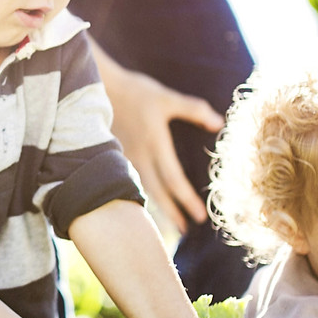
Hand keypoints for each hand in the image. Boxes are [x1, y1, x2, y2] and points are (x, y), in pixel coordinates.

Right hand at [90, 38, 224, 232]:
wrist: (98, 87)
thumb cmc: (136, 92)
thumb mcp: (167, 98)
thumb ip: (194, 110)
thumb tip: (219, 123)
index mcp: (154, 144)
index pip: (174, 180)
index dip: (187, 200)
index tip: (199, 217)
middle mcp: (139, 156)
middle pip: (157, 193)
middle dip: (171, 213)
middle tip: (185, 230)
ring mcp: (123, 159)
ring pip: (141, 191)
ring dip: (156, 208)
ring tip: (170, 223)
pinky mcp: (113, 158)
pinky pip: (128, 183)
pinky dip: (139, 197)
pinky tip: (145, 206)